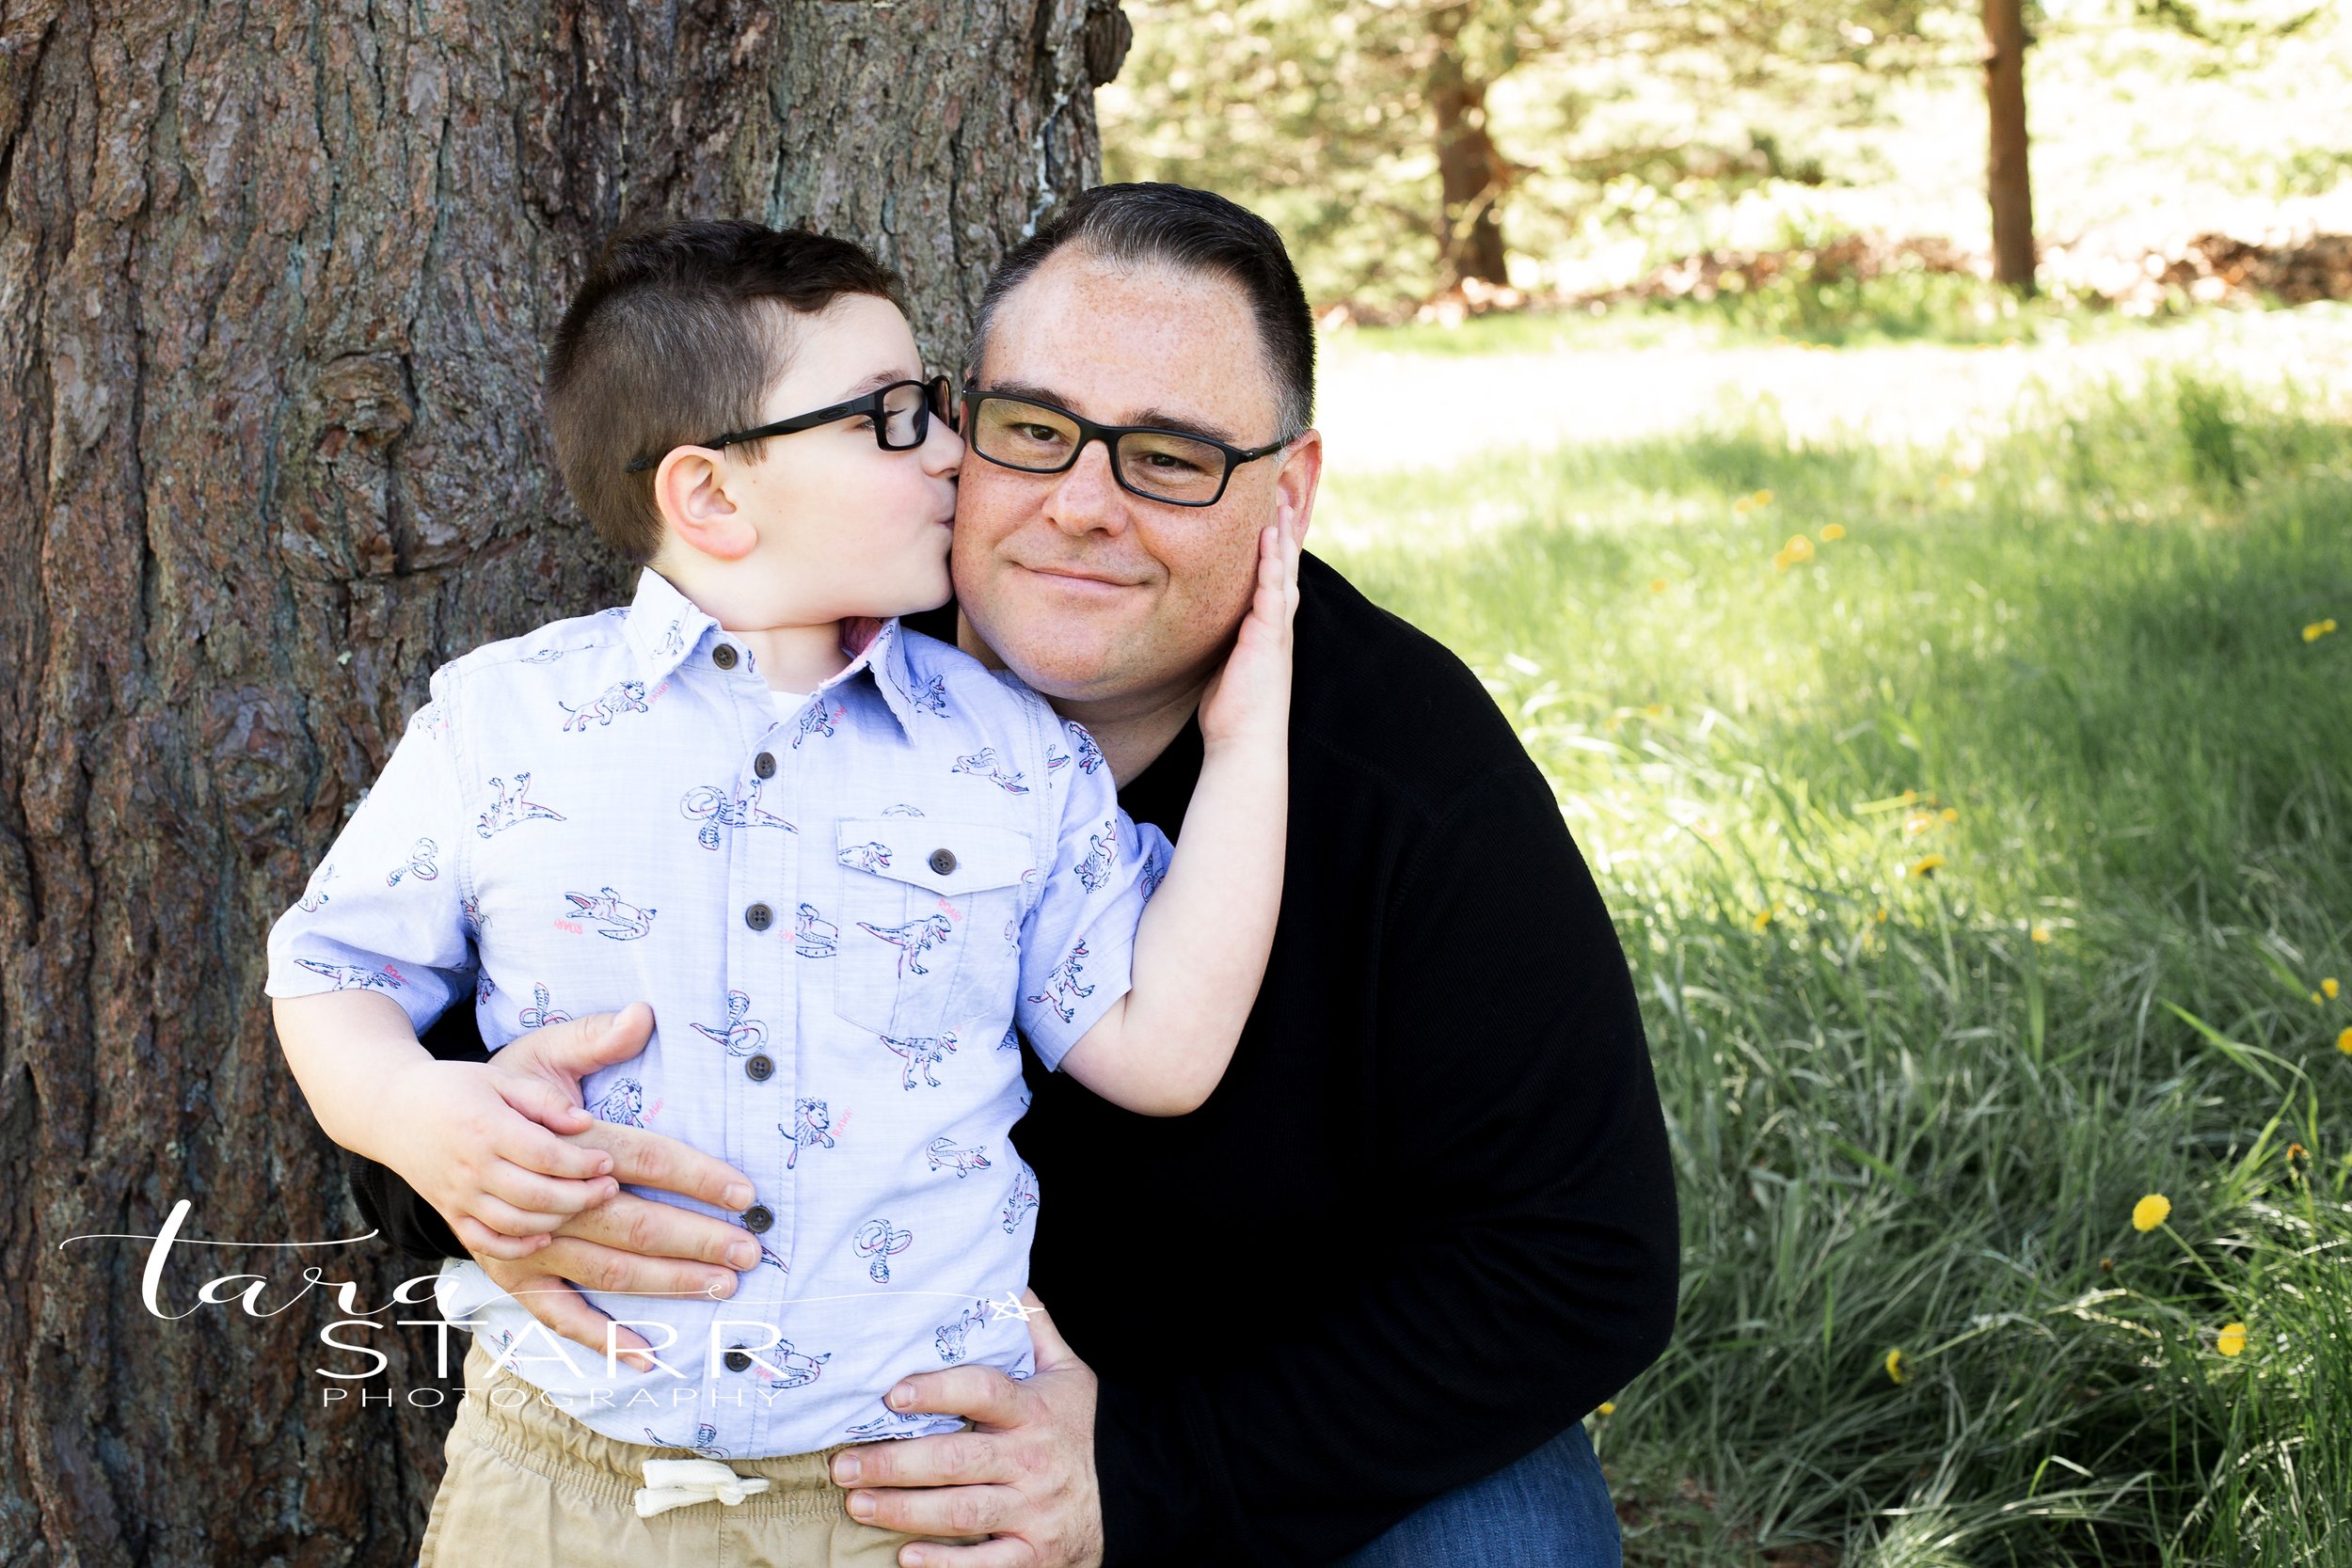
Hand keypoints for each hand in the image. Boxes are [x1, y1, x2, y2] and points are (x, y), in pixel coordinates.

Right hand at [379, 1052, 618, 1262]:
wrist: (392, 1110)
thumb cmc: (455, 1089)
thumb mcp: (500, 1079)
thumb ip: (543, 1099)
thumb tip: (585, 1122)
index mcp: (487, 1128)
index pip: (546, 1156)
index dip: (583, 1163)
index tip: (607, 1161)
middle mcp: (471, 1167)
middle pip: (536, 1195)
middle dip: (581, 1196)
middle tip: (608, 1187)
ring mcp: (458, 1196)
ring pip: (516, 1223)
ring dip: (558, 1220)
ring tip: (585, 1204)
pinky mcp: (449, 1213)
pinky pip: (485, 1243)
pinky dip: (518, 1247)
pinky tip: (545, 1236)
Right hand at [457, 1007, 761, 1370]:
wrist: (408, 1126)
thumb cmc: (485, 1089)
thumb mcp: (535, 1055)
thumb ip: (591, 1041)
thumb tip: (642, 1017)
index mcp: (548, 1140)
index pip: (638, 1158)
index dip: (693, 1176)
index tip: (744, 1191)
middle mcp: (534, 1197)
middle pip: (628, 1222)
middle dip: (696, 1239)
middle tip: (750, 1248)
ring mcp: (519, 1242)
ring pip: (604, 1269)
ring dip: (666, 1282)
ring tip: (722, 1284)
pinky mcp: (507, 1269)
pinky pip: (556, 1313)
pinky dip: (600, 1338)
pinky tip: (647, 1354)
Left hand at [829, 1293, 1103, 1567]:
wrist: (1141, 1492)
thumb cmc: (1087, 1428)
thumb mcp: (1070, 1373)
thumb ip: (1033, 1328)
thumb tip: (1003, 1281)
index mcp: (1035, 1412)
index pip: (984, 1393)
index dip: (938, 1391)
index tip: (892, 1393)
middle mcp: (1031, 1462)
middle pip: (957, 1461)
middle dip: (895, 1463)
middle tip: (844, 1463)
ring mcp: (1034, 1512)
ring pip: (961, 1512)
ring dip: (903, 1510)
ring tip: (857, 1502)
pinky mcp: (1035, 1555)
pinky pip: (986, 1565)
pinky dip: (944, 1565)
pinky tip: (904, 1556)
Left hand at [1195, 514, 1301, 753]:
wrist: (1245, 742)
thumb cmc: (1232, 711)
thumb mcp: (1225, 665)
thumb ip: (1222, 642)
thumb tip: (1202, 630)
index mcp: (1267, 630)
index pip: (1273, 579)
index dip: (1274, 548)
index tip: (1269, 518)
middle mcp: (1277, 625)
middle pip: (1285, 567)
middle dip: (1284, 531)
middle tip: (1282, 494)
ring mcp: (1277, 630)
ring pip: (1283, 572)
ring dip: (1282, 536)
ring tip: (1280, 503)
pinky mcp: (1270, 637)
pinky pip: (1273, 592)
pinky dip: (1272, 564)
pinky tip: (1269, 540)